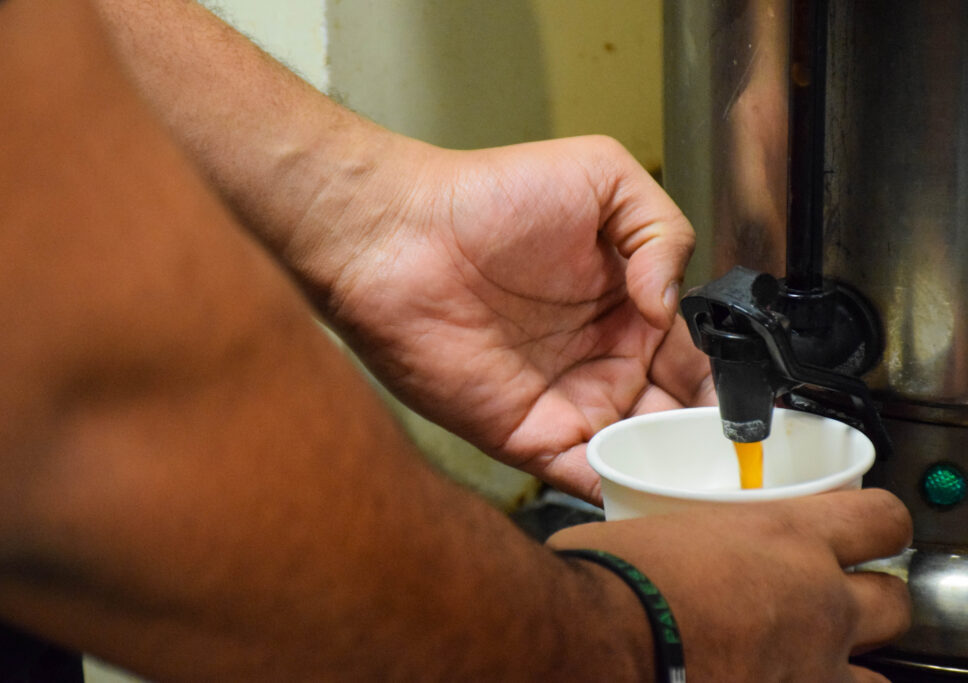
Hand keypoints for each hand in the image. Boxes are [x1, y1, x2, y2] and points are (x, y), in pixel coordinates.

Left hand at [309, 135, 714, 501]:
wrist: (401, 234)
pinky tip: (661, 499)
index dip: (734, 383)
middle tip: (751, 463)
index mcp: (630, 306)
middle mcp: (603, 360)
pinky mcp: (526, 435)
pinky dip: (625, 492)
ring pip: (642, 455)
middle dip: (713, 443)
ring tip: (718, 487)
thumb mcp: (603, 175)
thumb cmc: (489, 196)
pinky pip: (587, 475)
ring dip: (680, 475)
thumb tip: (673, 306)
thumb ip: (664, 231)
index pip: (699, 358)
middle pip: (677, 417)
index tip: (766, 407)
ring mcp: (566, 400)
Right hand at [547, 488, 912, 681]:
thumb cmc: (613, 575)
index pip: (882, 520)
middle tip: (826, 602)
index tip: (861, 535)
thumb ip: (704, 537)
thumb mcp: (664, 526)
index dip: (878, 526)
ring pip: (873, 677)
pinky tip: (760, 680)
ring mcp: (809, 668)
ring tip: (798, 658)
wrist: (595, 636)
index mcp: (787, 537)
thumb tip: (682, 542)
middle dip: (870, 603)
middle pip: (894, 603)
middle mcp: (817, 603)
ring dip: (841, 664)